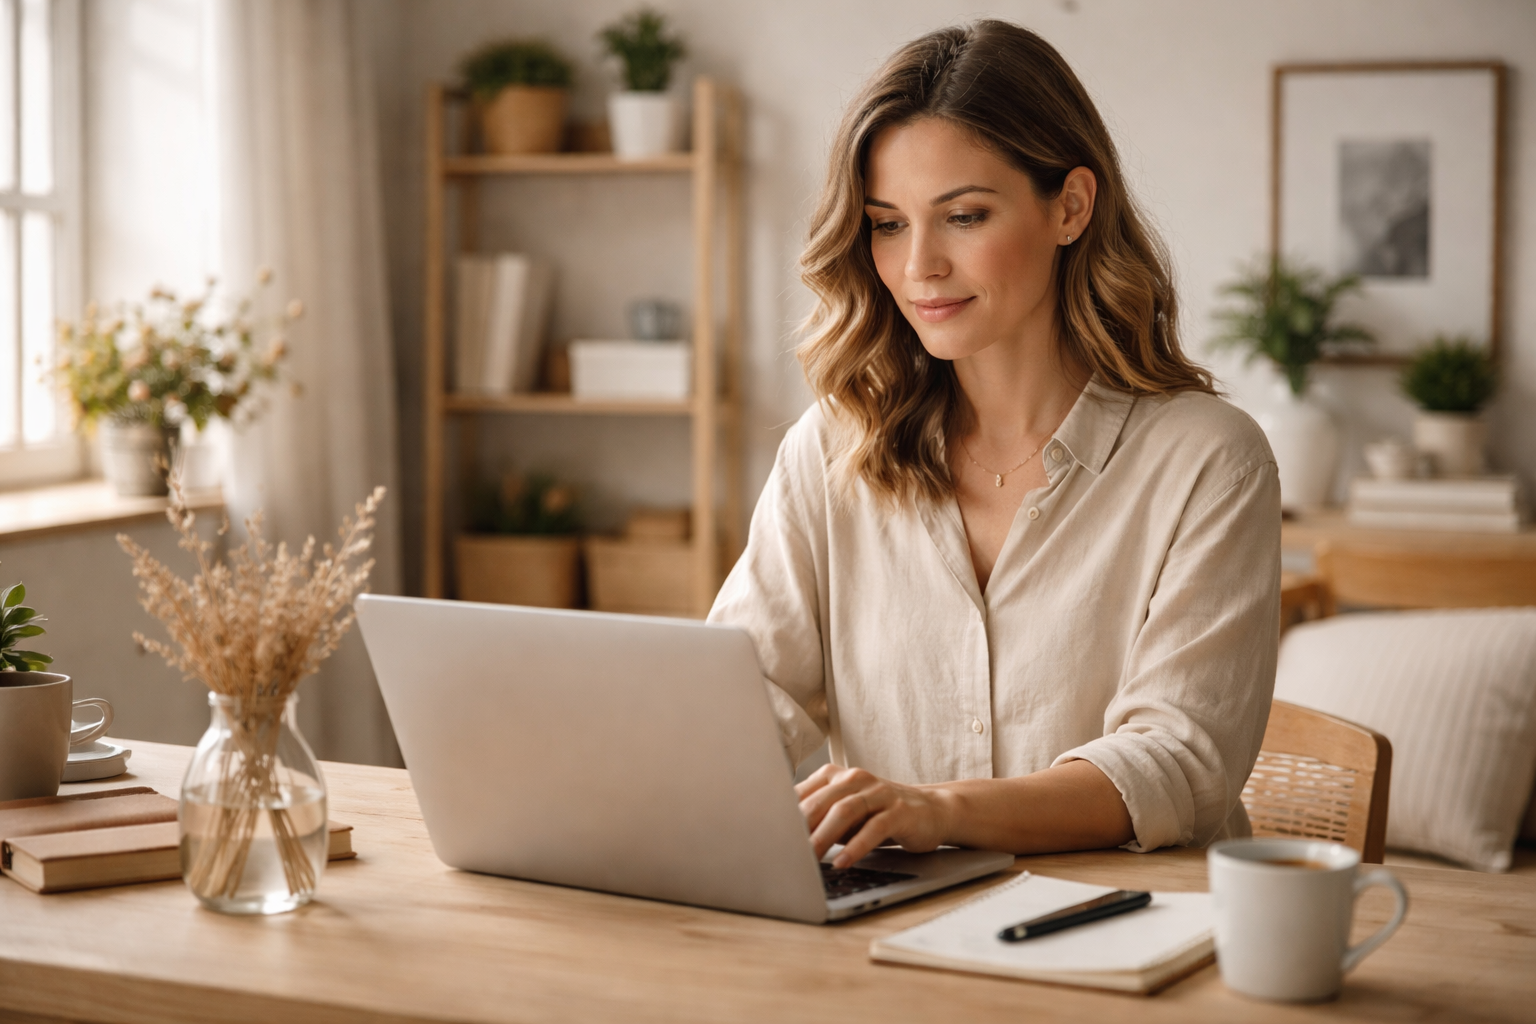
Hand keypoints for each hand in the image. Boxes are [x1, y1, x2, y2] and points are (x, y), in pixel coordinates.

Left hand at [794, 764, 953, 867]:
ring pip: (845, 811)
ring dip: (824, 836)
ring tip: (809, 857)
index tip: (768, 836)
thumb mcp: (845, 816)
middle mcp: (856, 779)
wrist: (931, 810)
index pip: (803, 794)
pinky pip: (874, 828)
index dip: (785, 816)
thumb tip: (783, 840)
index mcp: (836, 777)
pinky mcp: (899, 810)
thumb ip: (819, 821)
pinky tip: (842, 862)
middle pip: (821, 801)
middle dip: (800, 828)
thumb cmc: (879, 815)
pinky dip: (856, 846)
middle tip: (784, 851)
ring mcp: (879, 792)